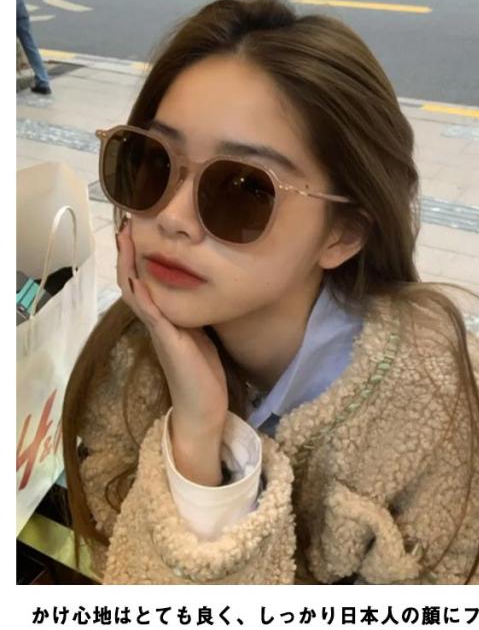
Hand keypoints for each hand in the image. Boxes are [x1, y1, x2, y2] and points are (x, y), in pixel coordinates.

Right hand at [116, 217, 227, 484]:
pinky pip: (152, 315)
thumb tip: (202, 284)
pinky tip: (138, 278)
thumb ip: (195, 310)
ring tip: (125, 239)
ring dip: (129, 266)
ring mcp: (160, 331)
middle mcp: (157, 320)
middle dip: (129, 252)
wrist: (203, 407)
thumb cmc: (203, 371)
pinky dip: (144, 295)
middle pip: (134, 280)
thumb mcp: (201, 331)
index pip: (146, 279)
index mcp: (165, 316)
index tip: (137, 226)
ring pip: (137, 293)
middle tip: (124, 222)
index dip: (139, 254)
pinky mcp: (168, 342)